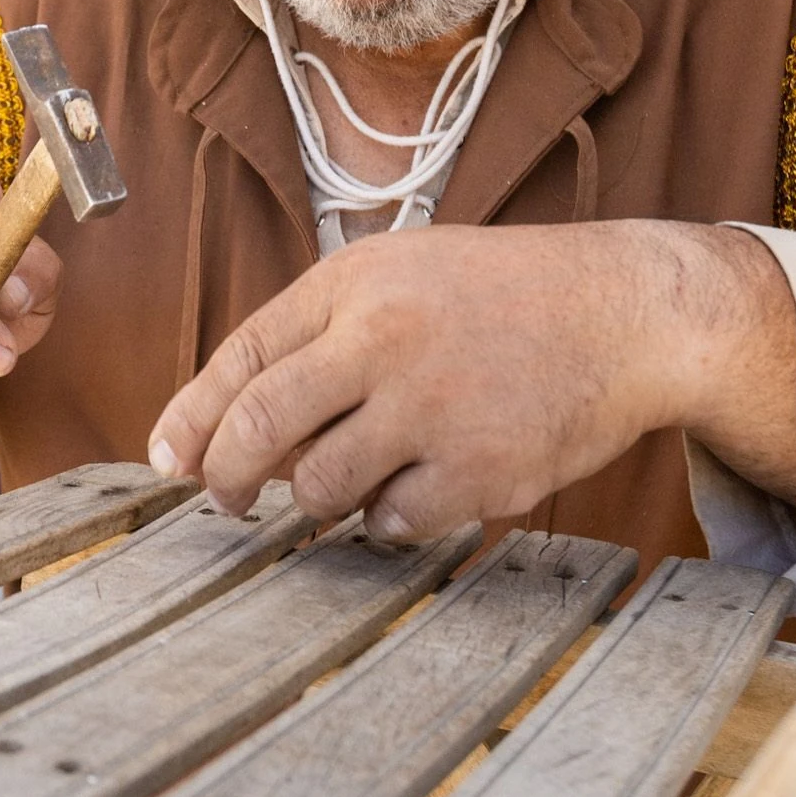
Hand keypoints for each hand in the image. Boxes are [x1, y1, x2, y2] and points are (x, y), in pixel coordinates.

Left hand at [149, 222, 773, 536]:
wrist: (626, 314)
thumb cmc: (501, 298)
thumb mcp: (401, 274)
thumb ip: (318, 336)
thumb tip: (230, 429)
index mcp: (354, 284)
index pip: (242, 357)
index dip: (191, 418)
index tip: (169, 461)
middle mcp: (384, 340)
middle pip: (259, 428)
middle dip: (226, 478)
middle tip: (226, 500)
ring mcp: (432, 408)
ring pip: (320, 487)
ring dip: (317, 499)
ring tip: (345, 482)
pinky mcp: (479, 470)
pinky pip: (391, 522)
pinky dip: (387, 519)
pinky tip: (414, 488)